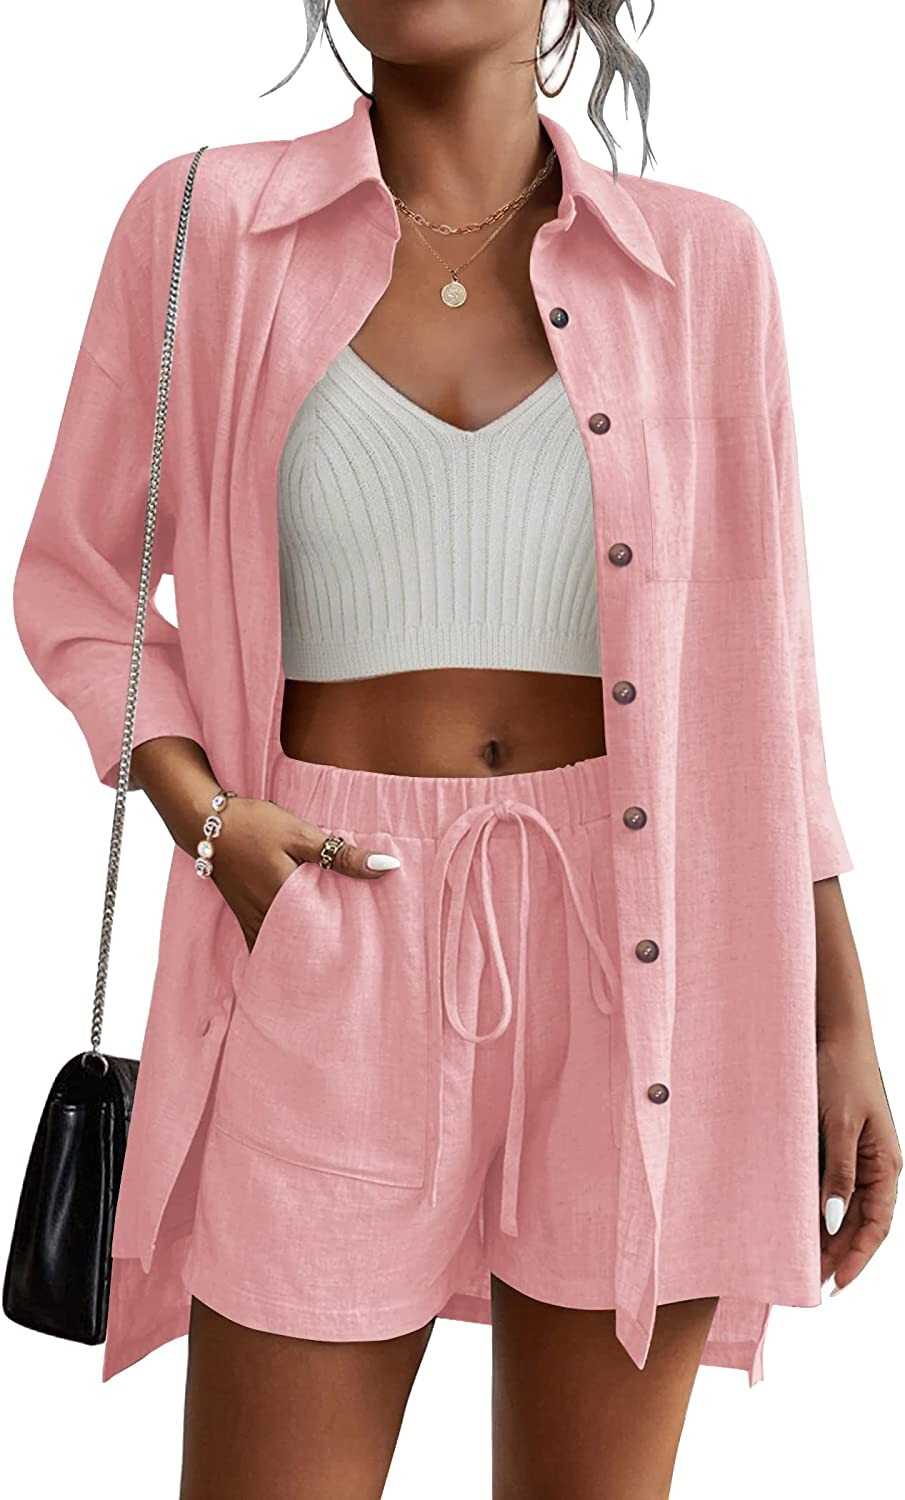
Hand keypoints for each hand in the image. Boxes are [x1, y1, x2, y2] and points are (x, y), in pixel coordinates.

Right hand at [210, 796, 400, 952]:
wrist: (206, 823)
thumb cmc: (254, 825)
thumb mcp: (301, 834)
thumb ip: (341, 855)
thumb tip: (386, 867)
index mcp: (285, 900)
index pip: (324, 933)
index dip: (347, 944)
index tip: (369, 953)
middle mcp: (267, 917)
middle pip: (303, 946)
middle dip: (327, 955)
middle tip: (355, 965)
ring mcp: (252, 919)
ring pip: (282, 948)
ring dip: (303, 953)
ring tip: (330, 965)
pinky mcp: (243, 915)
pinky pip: (263, 942)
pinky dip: (280, 948)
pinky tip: (293, 956)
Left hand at [817, 1023, 901, 1294]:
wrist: (830, 1031)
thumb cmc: (842, 1071)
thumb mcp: (842, 1122)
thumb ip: (839, 1171)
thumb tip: (832, 1220)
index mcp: (886, 1164)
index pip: (877, 1224)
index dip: (858, 1256)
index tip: (836, 1282)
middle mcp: (871, 1166)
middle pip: (856, 1222)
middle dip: (834, 1253)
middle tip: (806, 1281)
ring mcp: (851, 1156)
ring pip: (838, 1207)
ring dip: (820, 1234)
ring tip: (795, 1260)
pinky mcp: (829, 1145)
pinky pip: (822, 1184)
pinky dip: (808, 1205)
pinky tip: (789, 1222)